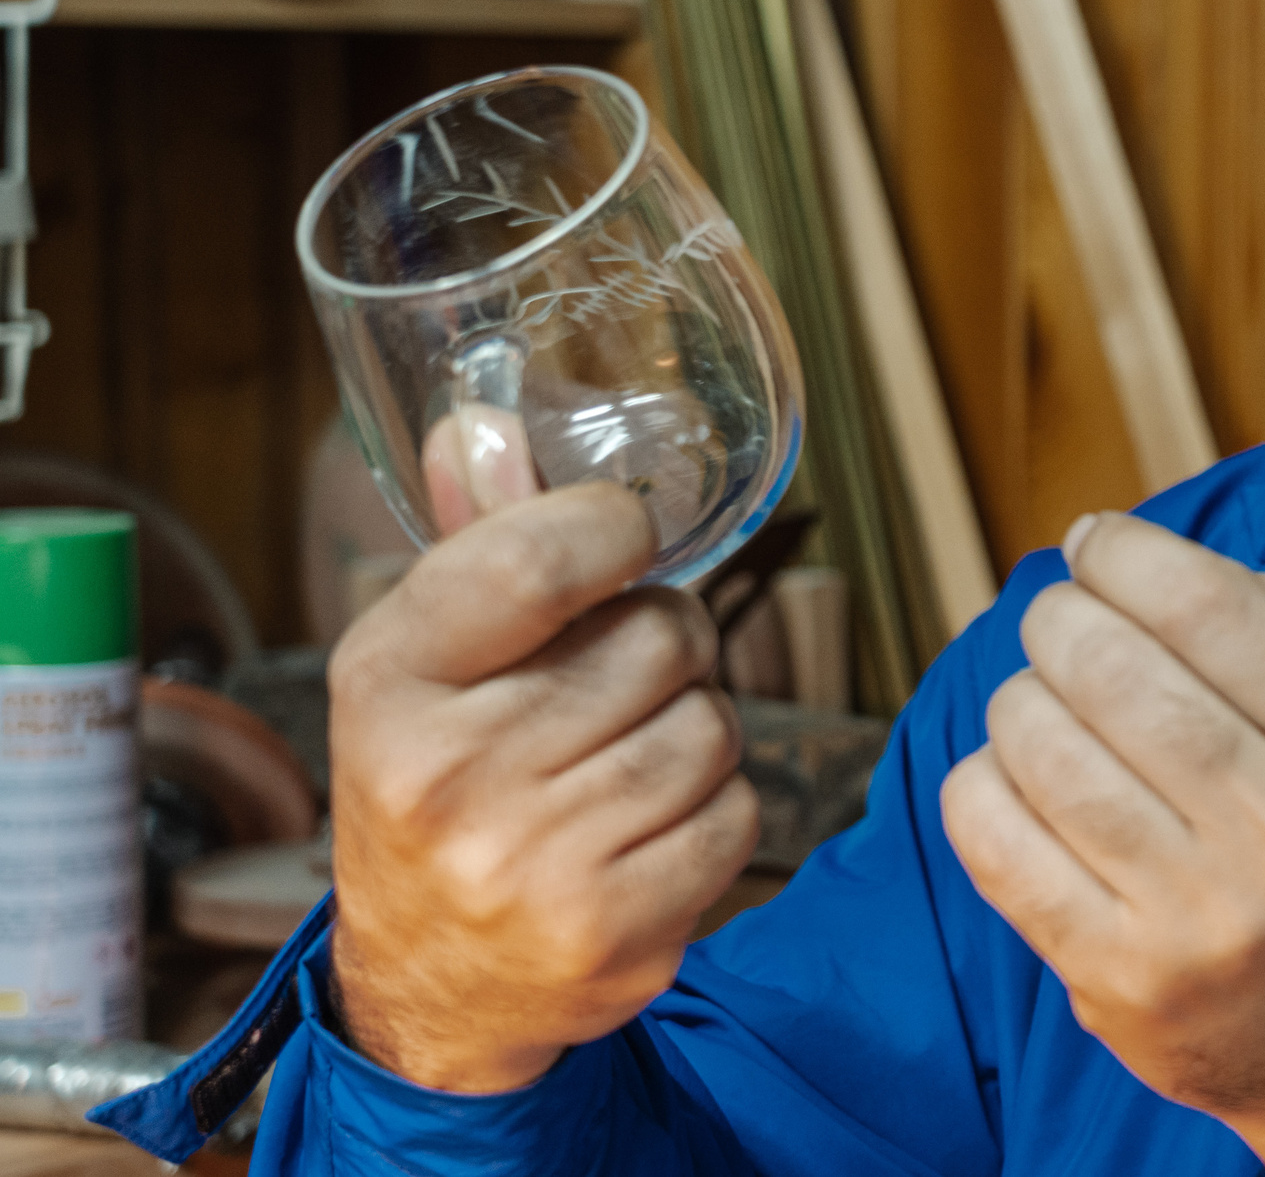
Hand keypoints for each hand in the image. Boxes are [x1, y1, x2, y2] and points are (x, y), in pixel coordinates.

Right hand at [325, 472, 759, 1092]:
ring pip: (711, 725)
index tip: (625, 535)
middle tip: (622, 674)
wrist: (429, 982)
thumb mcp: (419, 662)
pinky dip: (716, 811)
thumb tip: (486, 423)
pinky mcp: (612, 931)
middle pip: (661, 637)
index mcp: (390, 680)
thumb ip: (473, 540)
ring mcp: (531, 863)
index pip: (539, 557)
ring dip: (696, 727)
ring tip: (628, 755)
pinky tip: (649, 826)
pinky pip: (735, 815)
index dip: (616, 527)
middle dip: (669, 641)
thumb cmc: (437, 785)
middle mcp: (450, 773)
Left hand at [941, 514, 1264, 1176]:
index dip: (1124, 553)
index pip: (1208, 606)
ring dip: (1021, 697)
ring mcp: (1197, 917)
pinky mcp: (1120, 981)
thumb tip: (1168, 561)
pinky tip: (1012, 774)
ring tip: (1043, 699)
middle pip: (1111, 667)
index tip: (1095, 544)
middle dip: (1060, 616)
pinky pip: (1000, 847)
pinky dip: (982, 785)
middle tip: (1061, 619)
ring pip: (1044, 747)